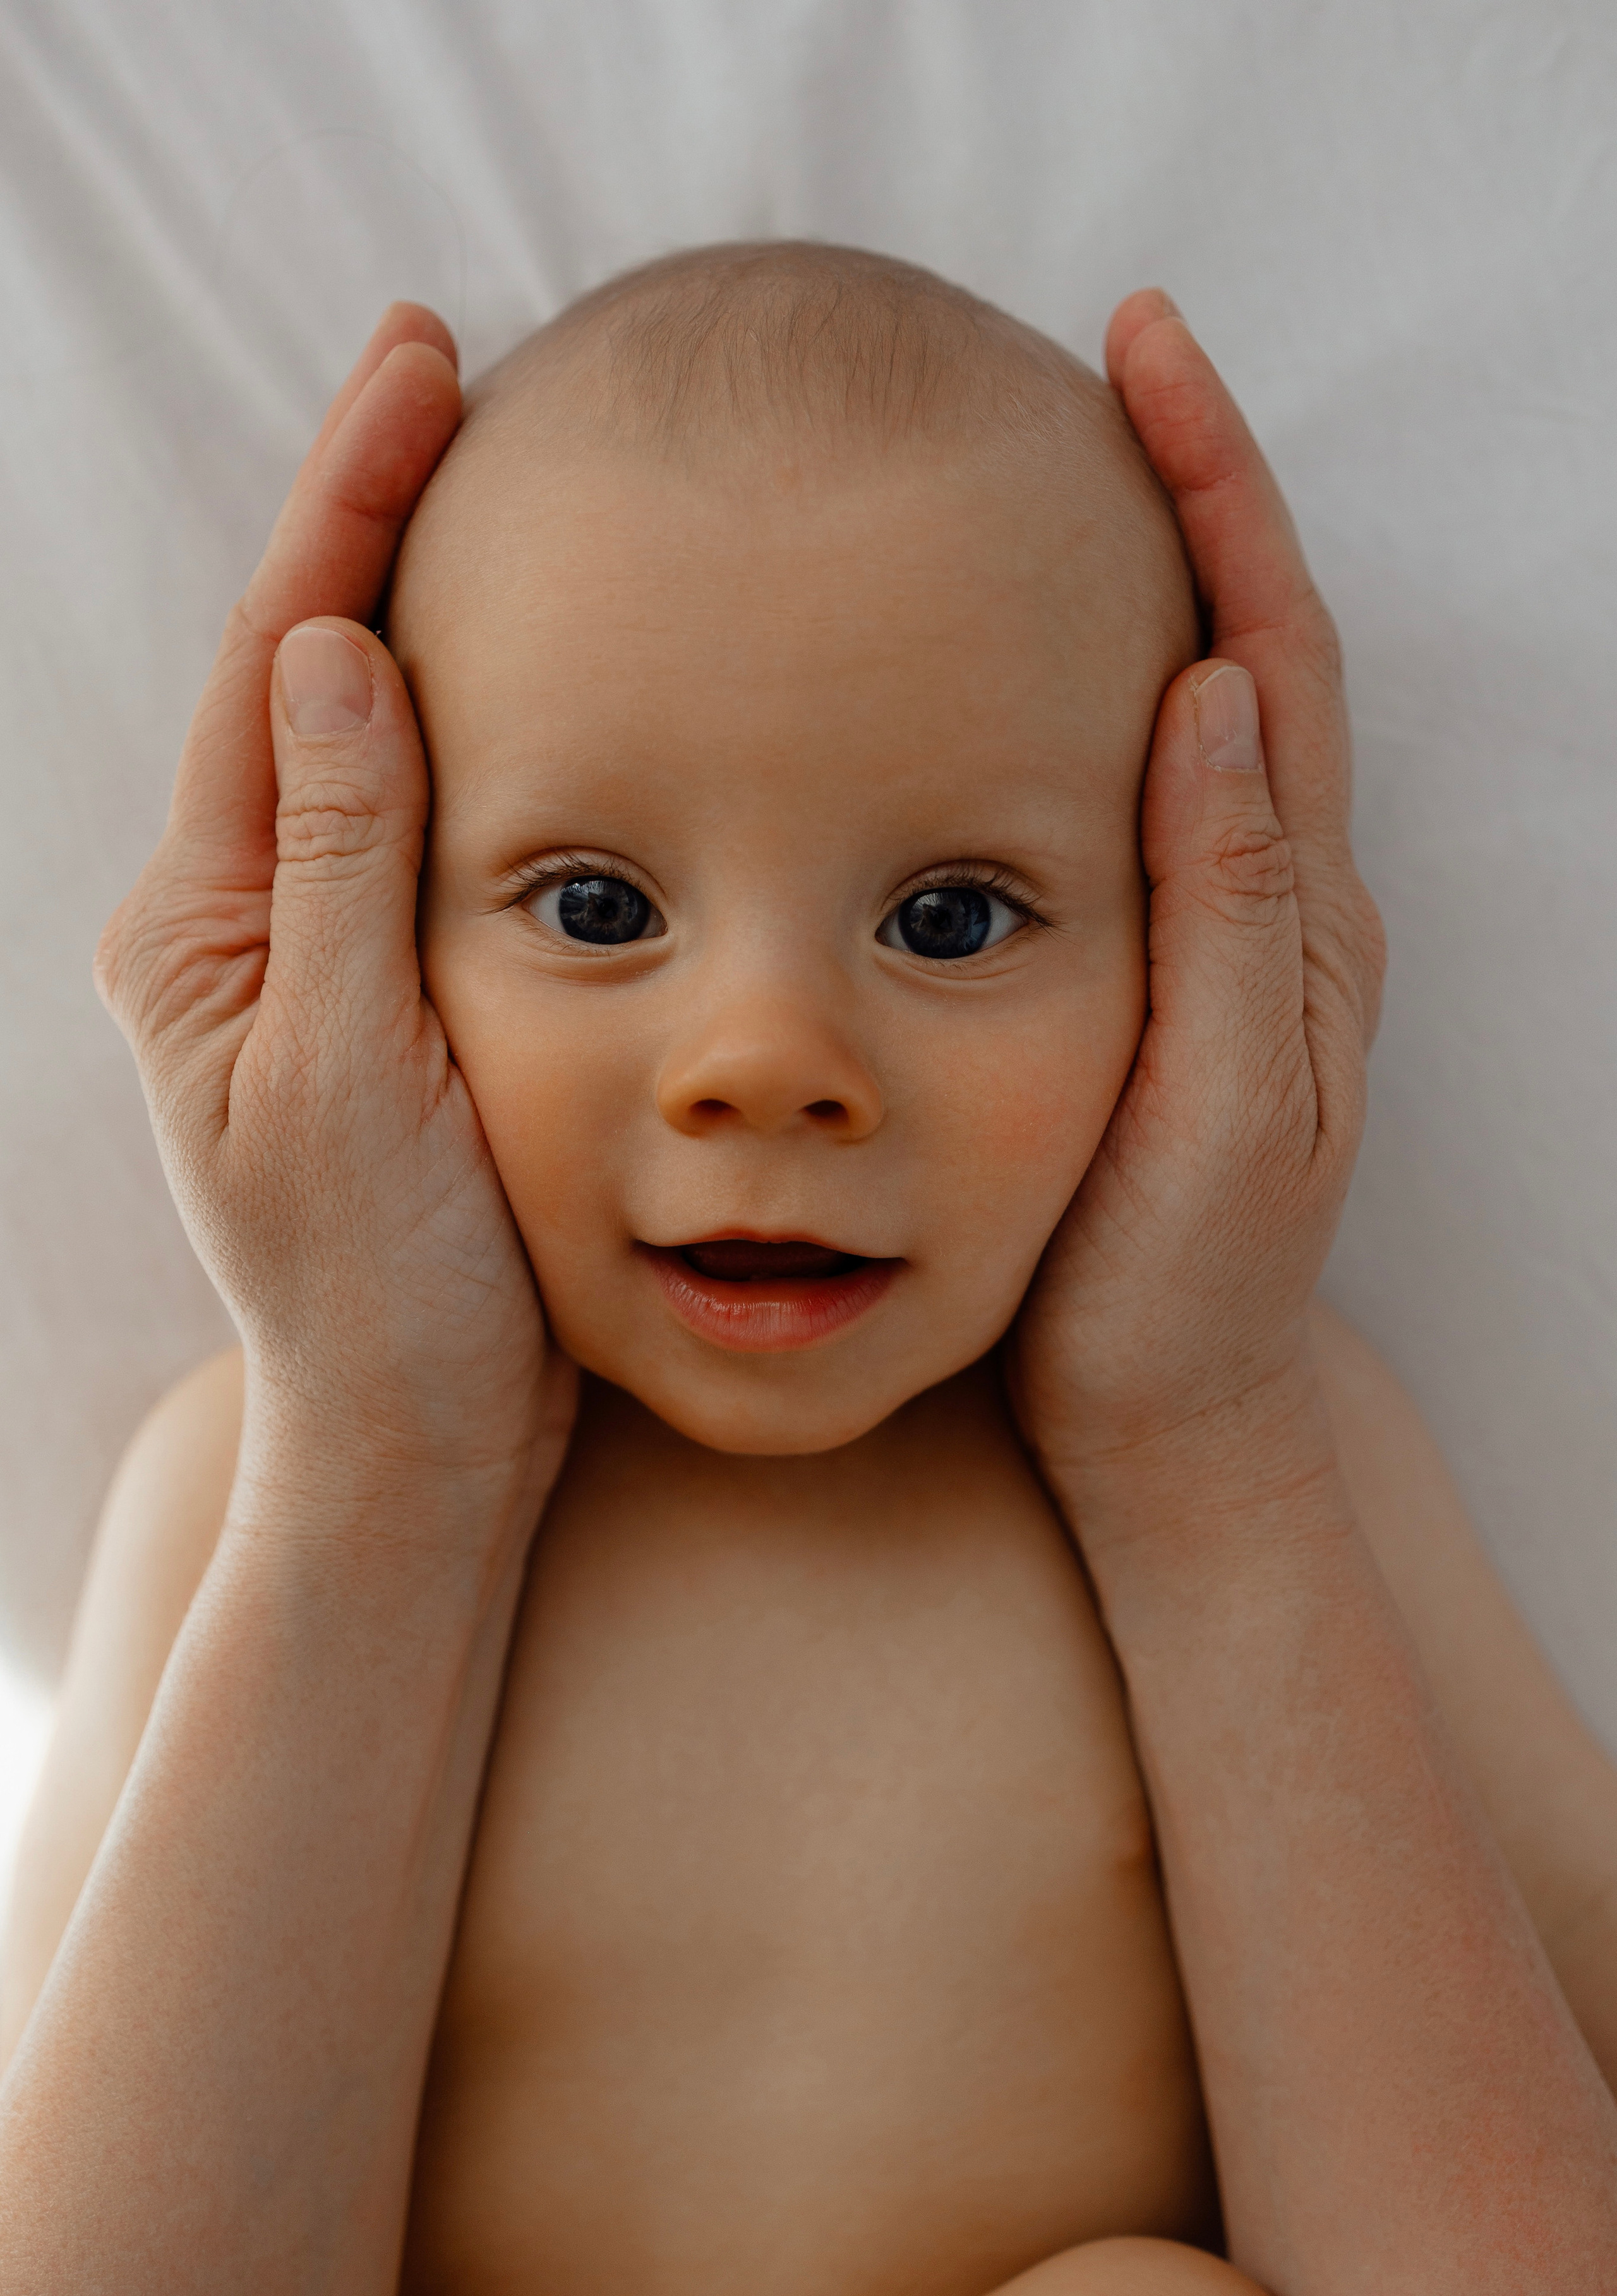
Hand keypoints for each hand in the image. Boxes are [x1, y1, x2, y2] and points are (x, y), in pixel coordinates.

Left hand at [96, 305, 573, 1501]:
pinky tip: (528, 668)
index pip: (273, 672)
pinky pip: (421, 823)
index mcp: (203, 931)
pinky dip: (469, 724)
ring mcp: (311, 958)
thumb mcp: (351, 1074)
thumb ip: (342, 864)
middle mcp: (241, 926)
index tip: (418, 364)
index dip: (345, 510)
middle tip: (447, 370)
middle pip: (303, 678)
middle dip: (369, 523)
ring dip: (418, 604)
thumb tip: (325, 648)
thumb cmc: (380, 1291)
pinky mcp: (385, 995)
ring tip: (485, 475)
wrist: (418, 1441)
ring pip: (365, 742)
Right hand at [1010, 292, 1384, 1521]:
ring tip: (1058, 474)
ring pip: (1194, 712)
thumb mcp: (1214, 1109)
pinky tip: (1013, 671)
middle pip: (1247, 648)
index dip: (1217, 498)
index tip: (1144, 359)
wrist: (1168, 1415)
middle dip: (1192, 495)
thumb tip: (1211, 693)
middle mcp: (1275, 905)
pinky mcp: (1162, 975)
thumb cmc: (1180, 1288)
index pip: (1269, 655)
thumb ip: (1224, 913)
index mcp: (1293, 919)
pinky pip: (1139, 797)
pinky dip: (1097, 696)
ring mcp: (1222, 938)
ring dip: (1149, 580)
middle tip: (1105, 366)